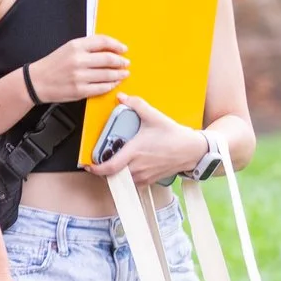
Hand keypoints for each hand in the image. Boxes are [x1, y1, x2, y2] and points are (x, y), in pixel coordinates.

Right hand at [23, 33, 128, 103]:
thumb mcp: (67, 48)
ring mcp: (79, 77)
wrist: (37, 82)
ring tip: (123, 74)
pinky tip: (113, 83)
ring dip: (119, 74)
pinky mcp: (80, 91)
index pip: (102, 41)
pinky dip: (110, 85)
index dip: (116, 45)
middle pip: (108, 59)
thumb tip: (108, 49)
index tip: (123, 49)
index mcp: (75, 46)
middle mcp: (78, 60)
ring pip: (107, 75)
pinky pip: (101, 88)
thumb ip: (87, 47)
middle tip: (125, 63)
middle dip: (121, 61)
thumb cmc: (52, 65)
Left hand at [83, 94, 204, 183]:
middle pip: (113, 175)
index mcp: (135, 152)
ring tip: (113, 163)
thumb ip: (137, 104)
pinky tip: (128, 168)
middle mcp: (138, 167)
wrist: (192, 150)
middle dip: (103, 170)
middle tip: (99, 161)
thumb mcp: (154, 117)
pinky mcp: (151, 180)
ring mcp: (144, 176)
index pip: (109, 167)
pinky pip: (133, 184)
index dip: (96, 169)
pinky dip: (127, 179)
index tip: (88, 165)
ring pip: (122, 180)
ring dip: (115, 174)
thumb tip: (122, 97)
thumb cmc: (174, 136)